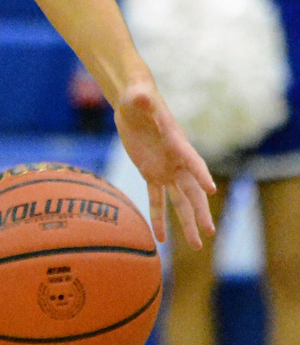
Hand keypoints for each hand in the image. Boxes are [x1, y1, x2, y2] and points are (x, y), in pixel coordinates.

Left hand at [114, 79, 214, 247]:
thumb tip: (143, 98)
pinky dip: (158, 218)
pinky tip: (160, 239)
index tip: (211, 190)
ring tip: (197, 246)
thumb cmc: (138, 98)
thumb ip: (142, 101)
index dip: (200, 174)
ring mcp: (165, 170)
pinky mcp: (151, 174)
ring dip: (187, 223)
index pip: (192, 161)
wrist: (133, 105)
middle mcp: (176, 161)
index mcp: (177, 143)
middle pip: (192, 190)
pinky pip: (156, 200)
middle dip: (200, 211)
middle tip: (210, 231)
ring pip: (179, 201)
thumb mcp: (138, 98)